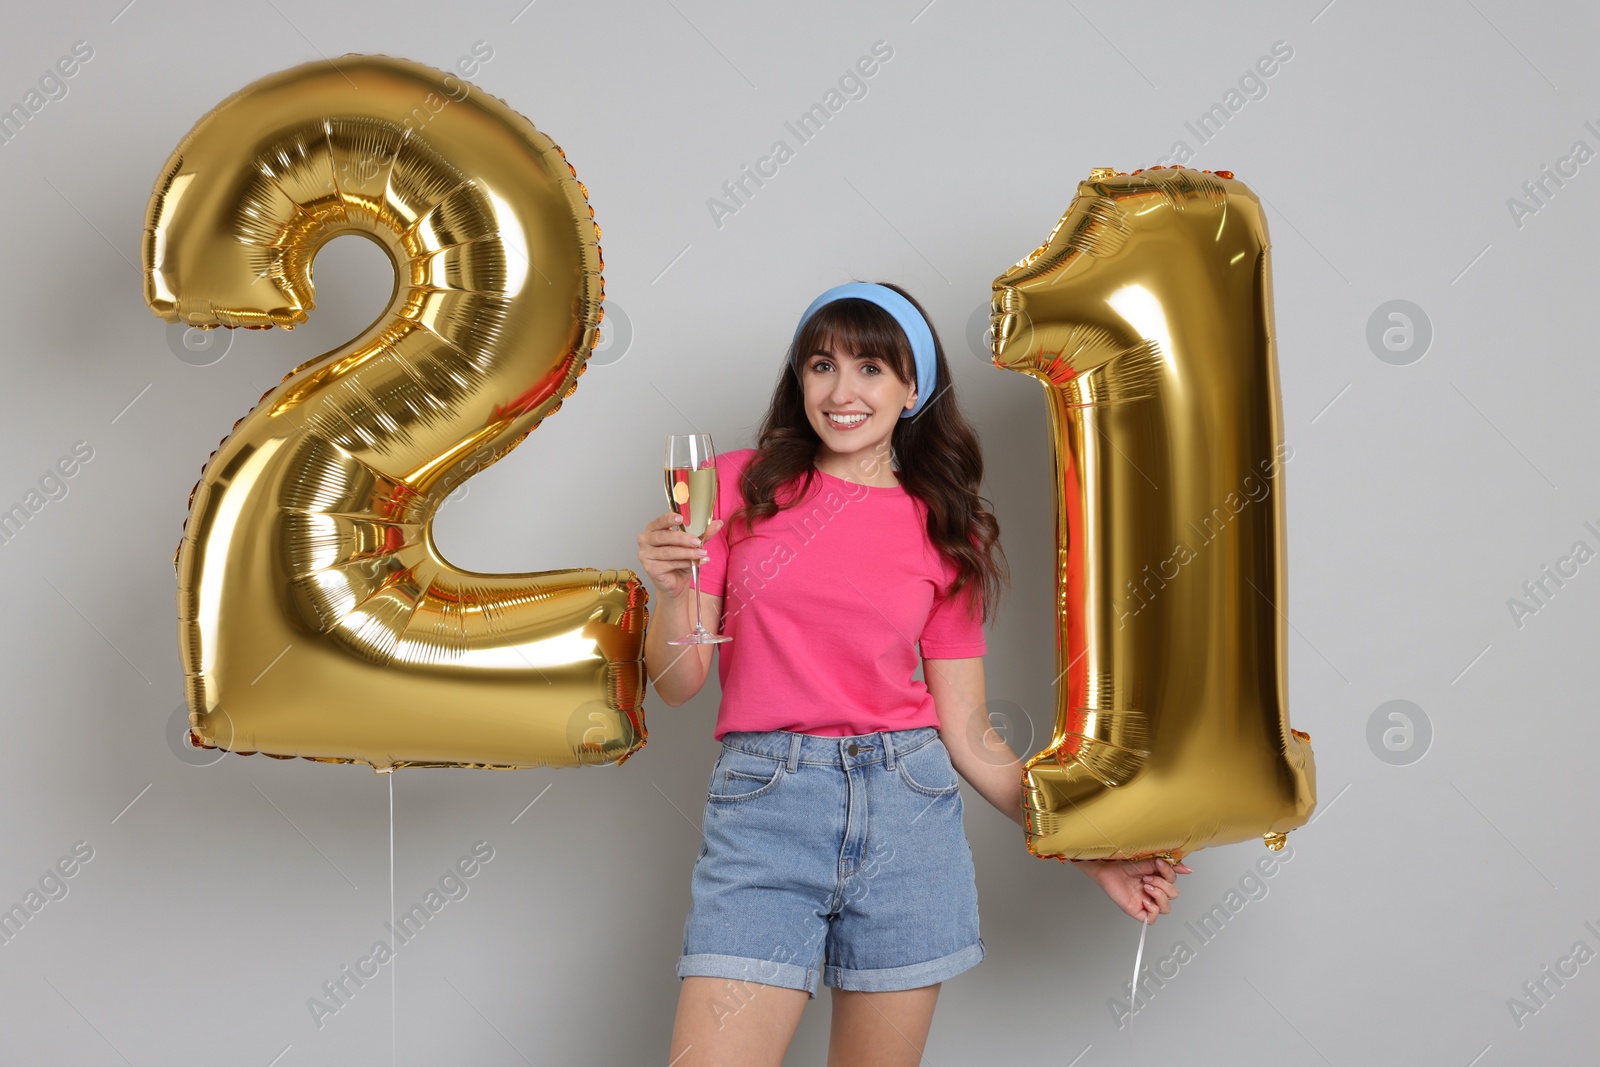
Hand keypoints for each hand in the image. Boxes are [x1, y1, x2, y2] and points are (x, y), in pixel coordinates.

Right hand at [636, 513, 723, 599]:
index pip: (659, 521)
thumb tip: (718, 523)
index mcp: (653, 530)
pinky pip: (669, 564)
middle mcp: (645, 540)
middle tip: (697, 541)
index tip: (681, 518)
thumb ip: (702, 534)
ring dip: (687, 553)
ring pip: (669, 552)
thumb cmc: (680, 561)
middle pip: (664, 537)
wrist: (675, 583)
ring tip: (702, 553)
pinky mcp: (650, 568)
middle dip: (683, 538)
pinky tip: (696, 563)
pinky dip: (685, 563)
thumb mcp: (692, 545)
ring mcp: (645, 555)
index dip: (669, 519)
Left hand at [1075, 856, 1193, 923]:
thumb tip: (1187, 869)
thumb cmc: (1123, 864)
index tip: (1158, 864)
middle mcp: (1154, 891)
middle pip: (1173, 895)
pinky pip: (1153, 918)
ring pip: (1166, 908)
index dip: (1169, 874)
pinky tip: (1144, 899)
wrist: (1107, 869)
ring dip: (1158, 896)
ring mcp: (1147, 902)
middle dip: (1162, 885)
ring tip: (1145, 887)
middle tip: (1146, 878)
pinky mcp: (1138, 911)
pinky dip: (1152, 909)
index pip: (1174, 881)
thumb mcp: (1149, 861)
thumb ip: (1168, 866)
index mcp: (1158, 879)